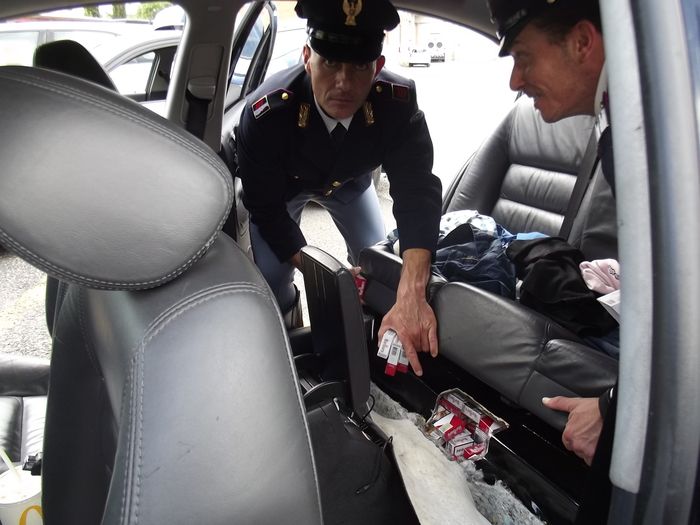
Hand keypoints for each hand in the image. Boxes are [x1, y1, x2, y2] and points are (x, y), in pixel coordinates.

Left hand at [378, 248, 436, 375]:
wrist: (411, 297)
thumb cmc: (400, 309)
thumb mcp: (386, 322)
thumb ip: (382, 335)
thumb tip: (381, 345)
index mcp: (404, 334)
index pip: (410, 353)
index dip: (415, 364)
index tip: (419, 371)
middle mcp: (415, 334)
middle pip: (418, 350)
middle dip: (414, 349)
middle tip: (411, 344)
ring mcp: (424, 330)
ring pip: (425, 347)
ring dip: (422, 347)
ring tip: (417, 339)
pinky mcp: (431, 326)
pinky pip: (434, 340)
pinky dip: (434, 347)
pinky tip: (432, 350)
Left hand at [543, 396, 602, 464]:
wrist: (614, 413)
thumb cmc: (596, 409)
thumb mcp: (575, 404)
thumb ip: (558, 403)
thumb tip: (546, 401)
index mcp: (569, 434)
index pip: (567, 441)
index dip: (574, 436)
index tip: (582, 431)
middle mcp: (577, 444)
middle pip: (577, 449)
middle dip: (583, 443)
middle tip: (591, 434)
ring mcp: (588, 451)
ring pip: (586, 455)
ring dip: (590, 449)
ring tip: (597, 438)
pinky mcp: (598, 456)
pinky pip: (594, 461)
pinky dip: (597, 455)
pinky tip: (601, 445)